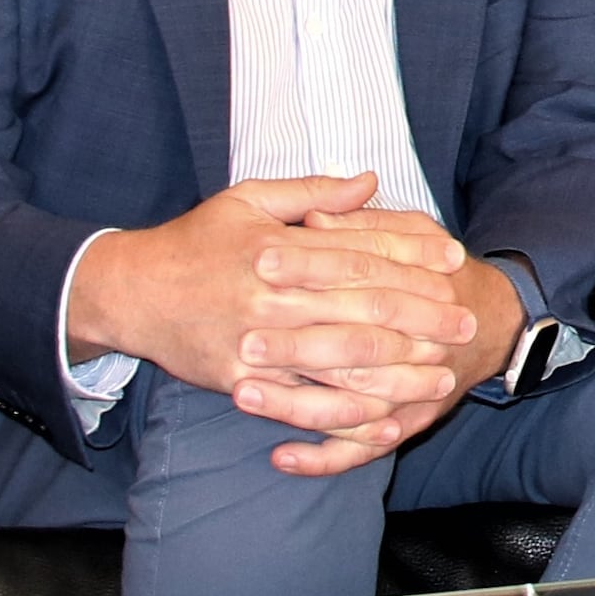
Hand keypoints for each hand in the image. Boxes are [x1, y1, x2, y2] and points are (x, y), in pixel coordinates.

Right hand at [67, 179, 506, 473]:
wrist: (128, 292)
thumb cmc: (193, 242)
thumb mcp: (246, 199)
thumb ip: (312, 193)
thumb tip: (371, 180)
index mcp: (277, 249)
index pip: (360, 254)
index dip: (412, 259)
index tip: (454, 262)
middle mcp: (271, 297)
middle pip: (362, 310)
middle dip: (421, 318)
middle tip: (466, 323)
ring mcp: (256, 344)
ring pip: (341, 363)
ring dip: (398, 372)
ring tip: (441, 376)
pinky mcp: (241, 382)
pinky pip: (303, 403)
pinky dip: (345, 413)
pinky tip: (384, 415)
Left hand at [239, 220, 521, 480]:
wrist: (494, 323)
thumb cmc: (439, 271)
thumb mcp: (414, 232)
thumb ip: (364, 223)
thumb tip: (312, 219)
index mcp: (417, 285)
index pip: (358, 274)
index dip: (309, 266)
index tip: (260, 261)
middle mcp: (417, 343)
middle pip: (353, 346)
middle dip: (295, 345)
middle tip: (243, 340)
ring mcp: (410, 391)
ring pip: (351, 406)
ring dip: (294, 403)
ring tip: (242, 393)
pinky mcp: (404, 424)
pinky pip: (360, 450)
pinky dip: (321, 459)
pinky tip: (280, 457)